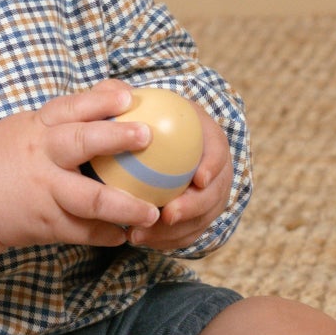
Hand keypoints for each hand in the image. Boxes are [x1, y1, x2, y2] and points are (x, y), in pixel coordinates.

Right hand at [0, 79, 173, 250]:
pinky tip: (126, 234)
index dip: (100, 101)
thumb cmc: (7, 154)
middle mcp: (43, 157)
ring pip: (88, 198)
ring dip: (123, 206)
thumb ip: (73, 112)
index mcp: (39, 128)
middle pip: (81, 144)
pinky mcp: (46, 224)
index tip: (128, 97)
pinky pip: (81, 231)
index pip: (71, 108)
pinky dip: (105, 234)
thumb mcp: (32, 124)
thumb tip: (120, 91)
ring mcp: (45, 192)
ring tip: (152, 212)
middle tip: (147, 137)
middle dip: (116, 139)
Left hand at [121, 95, 229, 251]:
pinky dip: (166, 241)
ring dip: (175, 231)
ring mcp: (207, 196)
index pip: (219, 149)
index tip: (198, 179)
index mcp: (205, 137)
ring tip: (142, 234)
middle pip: (214, 193)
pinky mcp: (194, 217)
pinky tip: (140, 240)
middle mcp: (213, 169)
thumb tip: (116, 93)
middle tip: (168, 215)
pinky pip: (185, 234)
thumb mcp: (133, 103)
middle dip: (195, 208)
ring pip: (201, 220)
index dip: (214, 165)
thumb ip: (121, 94)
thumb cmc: (141, 119)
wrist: (150, 144)